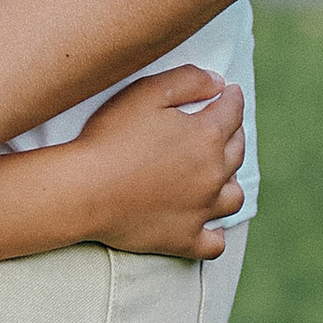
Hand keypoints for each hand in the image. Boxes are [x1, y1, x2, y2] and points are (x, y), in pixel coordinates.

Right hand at [65, 65, 246, 260]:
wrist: (85, 190)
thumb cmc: (111, 137)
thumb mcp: (146, 92)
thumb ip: (188, 80)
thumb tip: (219, 83)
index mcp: (206, 136)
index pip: (232, 112)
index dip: (232, 98)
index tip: (230, 92)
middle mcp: (213, 174)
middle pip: (237, 151)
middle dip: (234, 134)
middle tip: (225, 126)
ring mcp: (202, 210)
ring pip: (233, 196)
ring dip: (230, 181)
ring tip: (219, 173)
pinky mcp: (185, 239)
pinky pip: (215, 243)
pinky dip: (216, 232)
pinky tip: (209, 224)